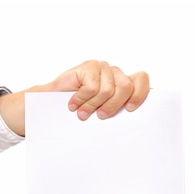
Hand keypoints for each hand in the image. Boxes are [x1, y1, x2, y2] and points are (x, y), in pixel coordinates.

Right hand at [0, 60, 149, 135]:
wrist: (53, 108)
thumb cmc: (83, 114)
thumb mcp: (105, 115)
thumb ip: (120, 113)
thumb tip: (139, 126)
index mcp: (124, 84)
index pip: (142, 80)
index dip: (139, 94)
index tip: (129, 110)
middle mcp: (116, 74)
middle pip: (126, 87)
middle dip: (113, 106)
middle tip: (100, 116)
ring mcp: (103, 68)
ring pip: (107, 90)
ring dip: (92, 106)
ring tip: (82, 113)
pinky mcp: (89, 66)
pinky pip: (91, 87)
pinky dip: (81, 100)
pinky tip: (73, 104)